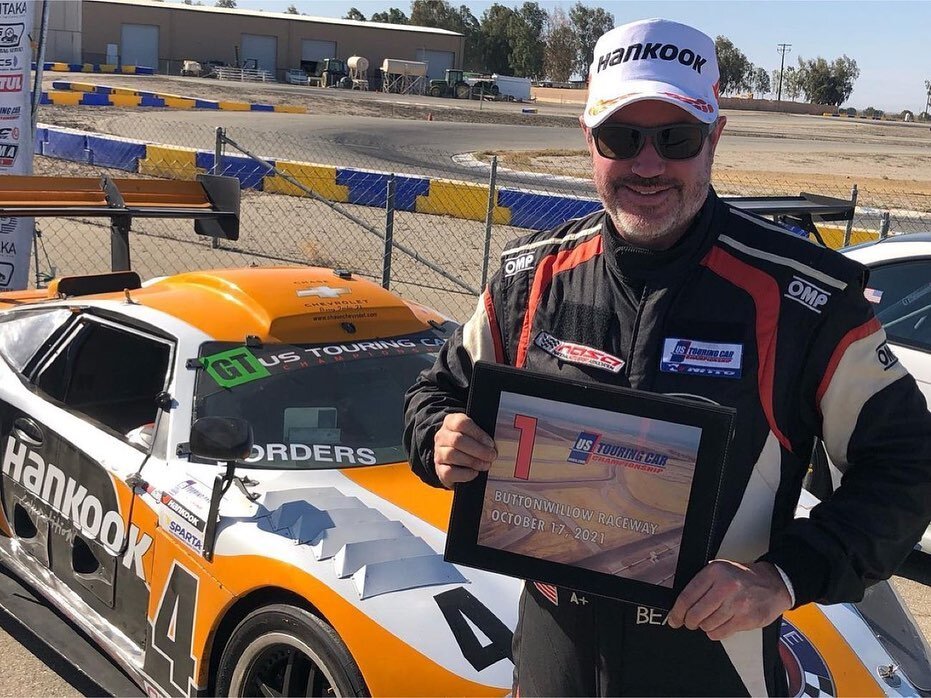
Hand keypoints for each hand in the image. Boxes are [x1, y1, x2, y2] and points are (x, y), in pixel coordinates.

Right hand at [433, 413, 496, 488]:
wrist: (454, 460)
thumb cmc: (470, 443)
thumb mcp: (474, 433)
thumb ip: (482, 434)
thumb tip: (494, 444)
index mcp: (451, 422)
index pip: (462, 423)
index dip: (478, 434)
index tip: (491, 444)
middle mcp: (442, 436)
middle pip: (457, 440)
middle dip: (478, 450)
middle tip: (492, 456)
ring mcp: (438, 453)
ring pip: (452, 455)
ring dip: (472, 461)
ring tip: (486, 465)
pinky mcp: (439, 469)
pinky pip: (449, 472)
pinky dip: (464, 474)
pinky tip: (474, 473)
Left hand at [667, 560, 792, 640]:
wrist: (773, 584)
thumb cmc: (743, 578)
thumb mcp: (720, 570)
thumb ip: (702, 583)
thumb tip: (680, 604)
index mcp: (715, 572)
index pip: (687, 596)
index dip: (677, 611)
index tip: (674, 618)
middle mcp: (726, 587)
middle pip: (695, 613)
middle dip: (689, 621)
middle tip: (689, 622)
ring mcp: (737, 604)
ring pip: (707, 625)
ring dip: (704, 626)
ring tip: (710, 619)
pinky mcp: (745, 619)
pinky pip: (720, 633)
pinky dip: (715, 632)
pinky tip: (719, 625)